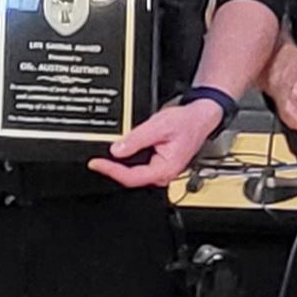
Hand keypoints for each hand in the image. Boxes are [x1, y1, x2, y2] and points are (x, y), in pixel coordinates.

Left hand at [89, 98, 223, 187]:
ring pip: (133, 174)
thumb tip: (117, 149)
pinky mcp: (158, 166)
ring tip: (104, 157)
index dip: (111, 171)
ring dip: (119, 166)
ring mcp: (160, 172)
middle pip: (130, 179)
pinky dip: (127, 162)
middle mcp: (163, 175)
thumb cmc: (186, 122)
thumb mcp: (159, 126)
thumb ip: (137, 139)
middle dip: (112, 170)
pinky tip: (120, 154)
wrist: (200, 118)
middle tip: (96, 160)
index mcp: (165, 169)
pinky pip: (139, 168)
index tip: (96, 164)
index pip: (131, 177)